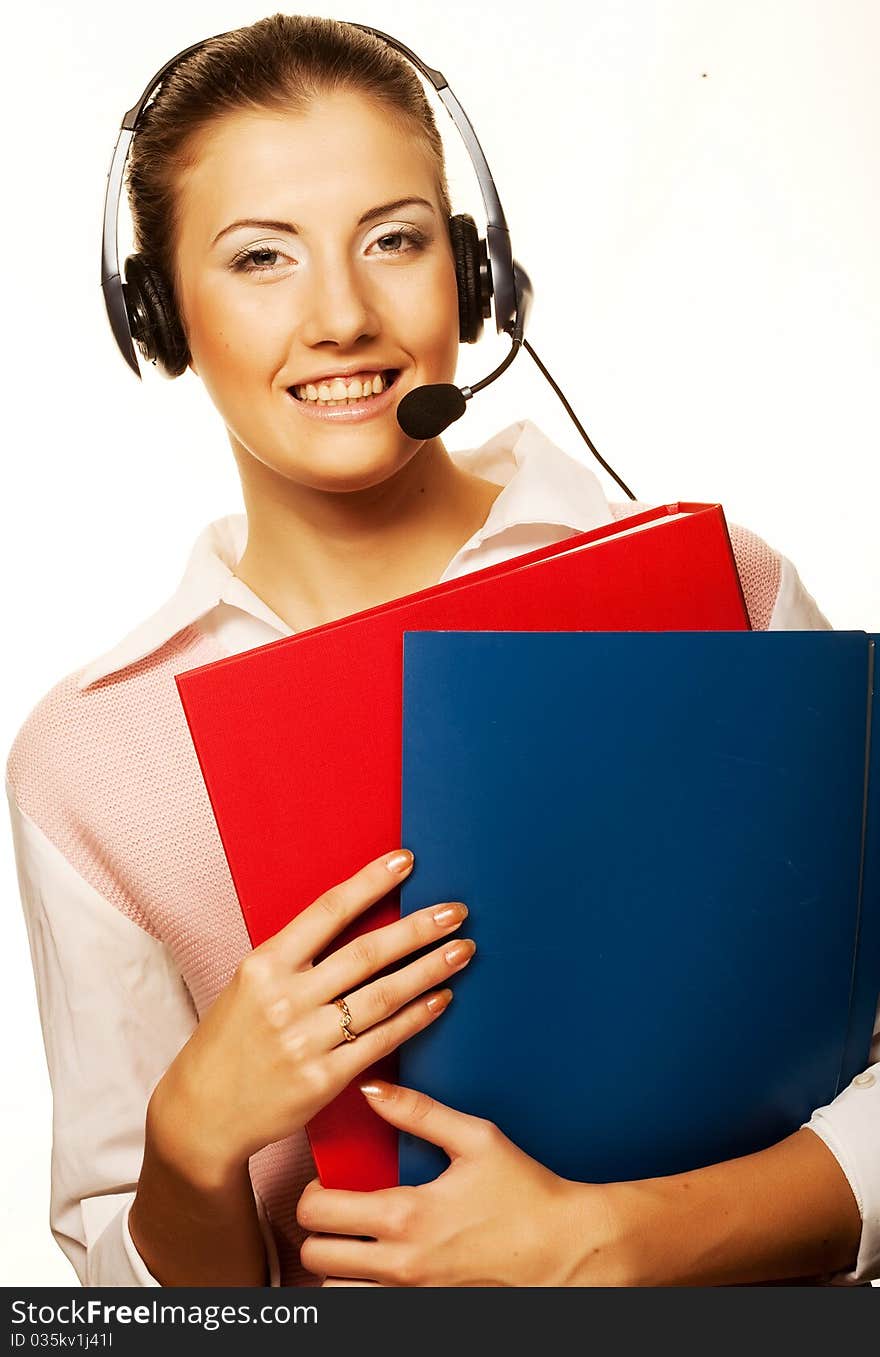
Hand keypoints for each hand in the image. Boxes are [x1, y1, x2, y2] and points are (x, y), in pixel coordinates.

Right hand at [148, 853, 474, 1187]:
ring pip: (383, 995)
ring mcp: (306, 1039)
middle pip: (367, 953)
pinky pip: (383, 1039)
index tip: (406, 862)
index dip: (371, 882)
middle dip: (419, 929)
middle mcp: (285, 998)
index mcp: (265, 964)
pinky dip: (417, 1016)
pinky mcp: (324, 1078)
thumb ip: (297, 957)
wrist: (204, 1112)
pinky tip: (441, 999)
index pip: (328, 911)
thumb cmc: (233, 1039)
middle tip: (457, 912)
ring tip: (463, 950)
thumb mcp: (250, 985)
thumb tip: (356, 920)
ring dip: (430, 970)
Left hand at [298, 1081, 623, 1285]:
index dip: (312, 1193)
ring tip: (356, 1244)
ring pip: (336, 1295)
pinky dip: (363, 1292)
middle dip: (316, 1231)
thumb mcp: (477, 1138)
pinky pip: (369, 1312)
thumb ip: (419, 1111)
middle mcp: (401, 1264)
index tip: (328, 1182)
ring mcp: (413, 1298)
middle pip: (316, 1258)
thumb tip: (371, 1090)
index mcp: (406, 1215)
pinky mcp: (427, 1316)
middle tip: (336, 1212)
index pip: (319, 1212)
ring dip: (337, 1270)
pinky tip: (381, 1270)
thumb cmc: (527, 1194)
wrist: (568, 1251)